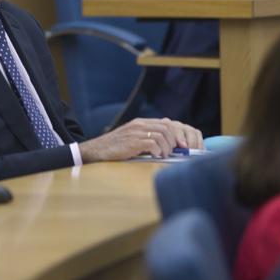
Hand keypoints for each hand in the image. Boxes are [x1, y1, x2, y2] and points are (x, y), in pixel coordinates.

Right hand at [79, 118, 203, 162]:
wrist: (97, 150)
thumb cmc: (116, 147)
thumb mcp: (132, 137)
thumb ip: (147, 137)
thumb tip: (167, 144)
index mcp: (141, 123)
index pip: (166, 123)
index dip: (177, 134)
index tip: (182, 145)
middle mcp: (140, 125)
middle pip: (167, 128)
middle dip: (174, 141)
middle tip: (174, 151)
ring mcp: (136, 133)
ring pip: (162, 135)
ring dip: (167, 147)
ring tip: (164, 155)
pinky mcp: (132, 142)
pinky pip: (152, 144)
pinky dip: (158, 151)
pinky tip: (156, 156)